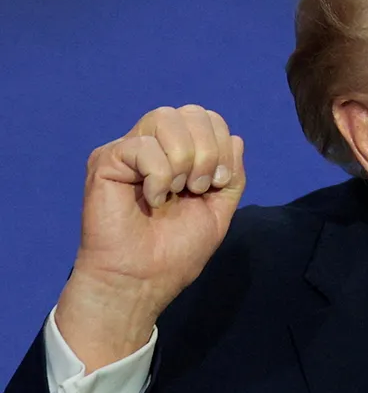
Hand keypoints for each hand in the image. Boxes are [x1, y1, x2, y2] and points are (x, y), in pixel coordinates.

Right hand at [55, 105, 245, 371]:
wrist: (142, 280)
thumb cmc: (176, 251)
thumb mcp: (219, 208)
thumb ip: (231, 173)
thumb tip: (236, 138)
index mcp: (180, 154)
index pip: (209, 118)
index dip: (222, 144)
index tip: (218, 183)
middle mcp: (154, 146)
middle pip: (191, 112)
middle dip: (208, 150)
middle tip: (198, 188)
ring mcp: (129, 151)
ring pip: (166, 117)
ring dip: (184, 158)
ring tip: (177, 191)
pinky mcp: (106, 161)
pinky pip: (143, 145)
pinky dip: (159, 175)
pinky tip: (152, 200)